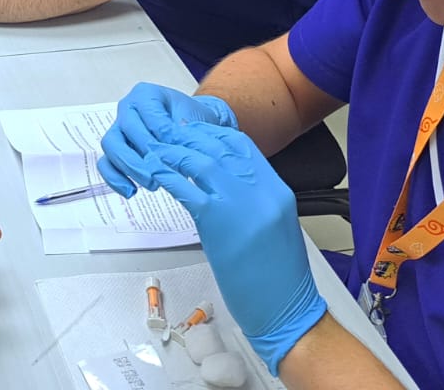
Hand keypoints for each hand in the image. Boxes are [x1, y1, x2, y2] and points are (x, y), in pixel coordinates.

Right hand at [97, 83, 238, 196]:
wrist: (192, 129)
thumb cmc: (192, 122)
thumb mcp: (195, 120)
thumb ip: (185, 131)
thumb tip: (176, 143)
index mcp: (145, 94)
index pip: (149, 115)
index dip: (163, 136)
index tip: (179, 153)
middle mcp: (127, 108)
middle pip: (125, 129)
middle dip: (143, 155)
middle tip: (160, 175)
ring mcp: (119, 128)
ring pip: (111, 146)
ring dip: (130, 168)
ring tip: (152, 185)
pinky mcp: (116, 149)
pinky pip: (106, 163)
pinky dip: (115, 179)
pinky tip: (131, 191)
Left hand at [145, 121, 326, 374]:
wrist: (286, 310)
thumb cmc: (280, 277)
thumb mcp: (275, 225)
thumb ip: (255, 199)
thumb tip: (225, 184)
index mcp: (277, 190)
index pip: (243, 145)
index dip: (215, 134)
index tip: (195, 133)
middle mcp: (261, 190)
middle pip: (219, 147)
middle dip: (191, 138)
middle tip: (169, 137)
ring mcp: (240, 204)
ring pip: (201, 161)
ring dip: (175, 154)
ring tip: (158, 153)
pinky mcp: (217, 221)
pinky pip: (186, 188)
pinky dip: (168, 177)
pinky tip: (156, 175)